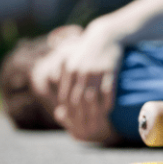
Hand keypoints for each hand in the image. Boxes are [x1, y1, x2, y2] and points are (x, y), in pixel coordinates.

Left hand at [53, 23, 121, 142]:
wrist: (105, 36)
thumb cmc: (87, 50)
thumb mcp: (70, 58)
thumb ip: (60, 70)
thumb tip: (52, 82)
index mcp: (69, 70)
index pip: (65, 97)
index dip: (68, 110)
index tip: (72, 120)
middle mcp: (81, 72)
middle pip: (77, 100)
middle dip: (79, 115)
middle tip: (84, 126)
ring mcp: (96, 71)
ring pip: (92, 97)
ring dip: (93, 112)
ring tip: (97, 122)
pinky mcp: (110, 70)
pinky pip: (107, 91)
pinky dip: (107, 102)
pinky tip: (108, 110)